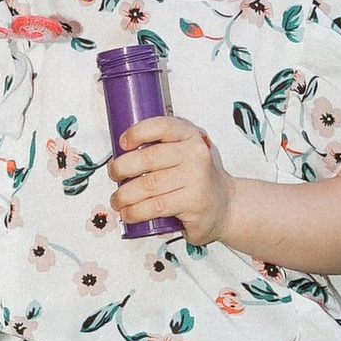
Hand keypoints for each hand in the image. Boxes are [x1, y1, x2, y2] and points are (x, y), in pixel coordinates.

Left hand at [107, 109, 229, 242]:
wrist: (226, 205)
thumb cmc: (195, 179)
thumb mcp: (184, 154)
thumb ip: (160, 148)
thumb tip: (119, 157)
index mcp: (189, 136)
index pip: (161, 126)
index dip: (137, 132)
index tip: (122, 143)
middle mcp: (195, 154)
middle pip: (148, 158)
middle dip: (122, 168)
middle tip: (114, 176)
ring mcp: (196, 179)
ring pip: (148, 185)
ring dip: (124, 195)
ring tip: (117, 201)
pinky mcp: (193, 203)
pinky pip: (156, 206)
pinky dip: (136, 211)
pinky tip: (128, 214)